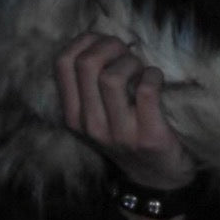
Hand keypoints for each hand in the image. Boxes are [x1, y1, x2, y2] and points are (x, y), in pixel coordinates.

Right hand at [55, 33, 195, 219]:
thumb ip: (90, 85)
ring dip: (132, 62)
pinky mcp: (149, 137)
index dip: (85, 41)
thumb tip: (97, 39)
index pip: (62, 63)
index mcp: (73, 116)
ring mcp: (118, 133)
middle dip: (110, 46)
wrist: (156, 179)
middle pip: (86, 64)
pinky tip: (156, 80)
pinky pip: (147, 90)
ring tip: (141, 70)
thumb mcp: (98, 115)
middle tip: (127, 53)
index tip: (104, 43)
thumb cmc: (128, 135)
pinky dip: (154, 76)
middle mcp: (90, 125)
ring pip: (112, 77)